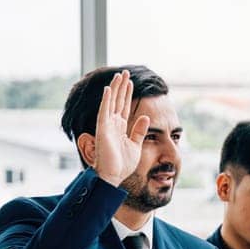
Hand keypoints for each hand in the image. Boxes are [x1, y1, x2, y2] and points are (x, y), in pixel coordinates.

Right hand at [90, 68, 150, 186]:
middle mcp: (113, 124)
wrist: (113, 176)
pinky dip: (106, 100)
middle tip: (125, 72)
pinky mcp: (103, 130)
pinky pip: (104, 112)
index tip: (130, 82)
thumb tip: (146, 117)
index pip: (125, 106)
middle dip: (122, 86)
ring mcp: (107, 125)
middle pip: (118, 101)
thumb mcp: (135, 144)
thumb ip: (139, 131)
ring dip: (115, 88)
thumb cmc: (122, 164)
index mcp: (120, 127)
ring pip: (111, 102)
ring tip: (119, 75)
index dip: (127, 94)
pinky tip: (110, 89)